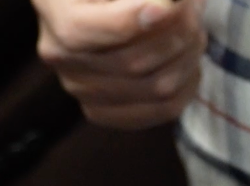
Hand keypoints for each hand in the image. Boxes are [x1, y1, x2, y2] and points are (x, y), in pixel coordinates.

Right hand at [35, 0, 207, 129]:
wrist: (100, 2)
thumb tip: (163, 7)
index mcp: (52, 8)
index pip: (80, 31)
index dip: (127, 22)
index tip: (165, 6)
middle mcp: (58, 54)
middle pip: (130, 63)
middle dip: (177, 33)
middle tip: (195, 8)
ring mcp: (79, 88)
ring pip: (155, 88)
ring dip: (188, 56)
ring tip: (196, 28)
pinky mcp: (103, 110)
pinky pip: (161, 111)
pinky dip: (186, 85)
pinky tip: (190, 60)